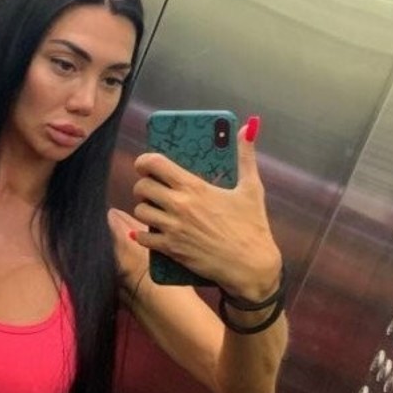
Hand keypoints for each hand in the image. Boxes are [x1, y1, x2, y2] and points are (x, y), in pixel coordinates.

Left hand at [125, 116, 282, 299]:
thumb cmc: (252, 227)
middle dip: (144, 185)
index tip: (146, 164)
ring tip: (154, 209)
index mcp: (194, 187)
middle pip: (142, 187)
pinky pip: (143, 238)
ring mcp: (173, 229)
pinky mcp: (171, 250)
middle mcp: (179, 206)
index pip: (155, 164)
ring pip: (140, 211)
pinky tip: (149, 232)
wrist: (250, 266)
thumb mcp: (251, 188)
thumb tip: (250, 127)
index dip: (144, 161)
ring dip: (144, 208)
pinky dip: (143, 234)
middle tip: (152, 188)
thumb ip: (246, 156)